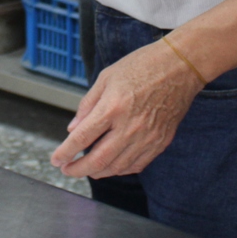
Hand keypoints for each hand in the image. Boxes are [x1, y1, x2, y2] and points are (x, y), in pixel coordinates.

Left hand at [50, 39, 203, 178]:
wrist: (180, 66)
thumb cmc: (143, 65)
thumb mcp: (106, 77)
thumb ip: (88, 105)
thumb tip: (73, 129)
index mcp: (112, 107)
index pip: (82, 138)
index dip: (65, 152)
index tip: (56, 160)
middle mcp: (129, 126)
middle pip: (98, 160)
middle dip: (78, 169)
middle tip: (67, 169)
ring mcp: (147, 137)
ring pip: (117, 167)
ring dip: (98, 172)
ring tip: (87, 169)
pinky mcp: (160, 142)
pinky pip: (137, 165)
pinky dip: (120, 169)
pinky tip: (112, 165)